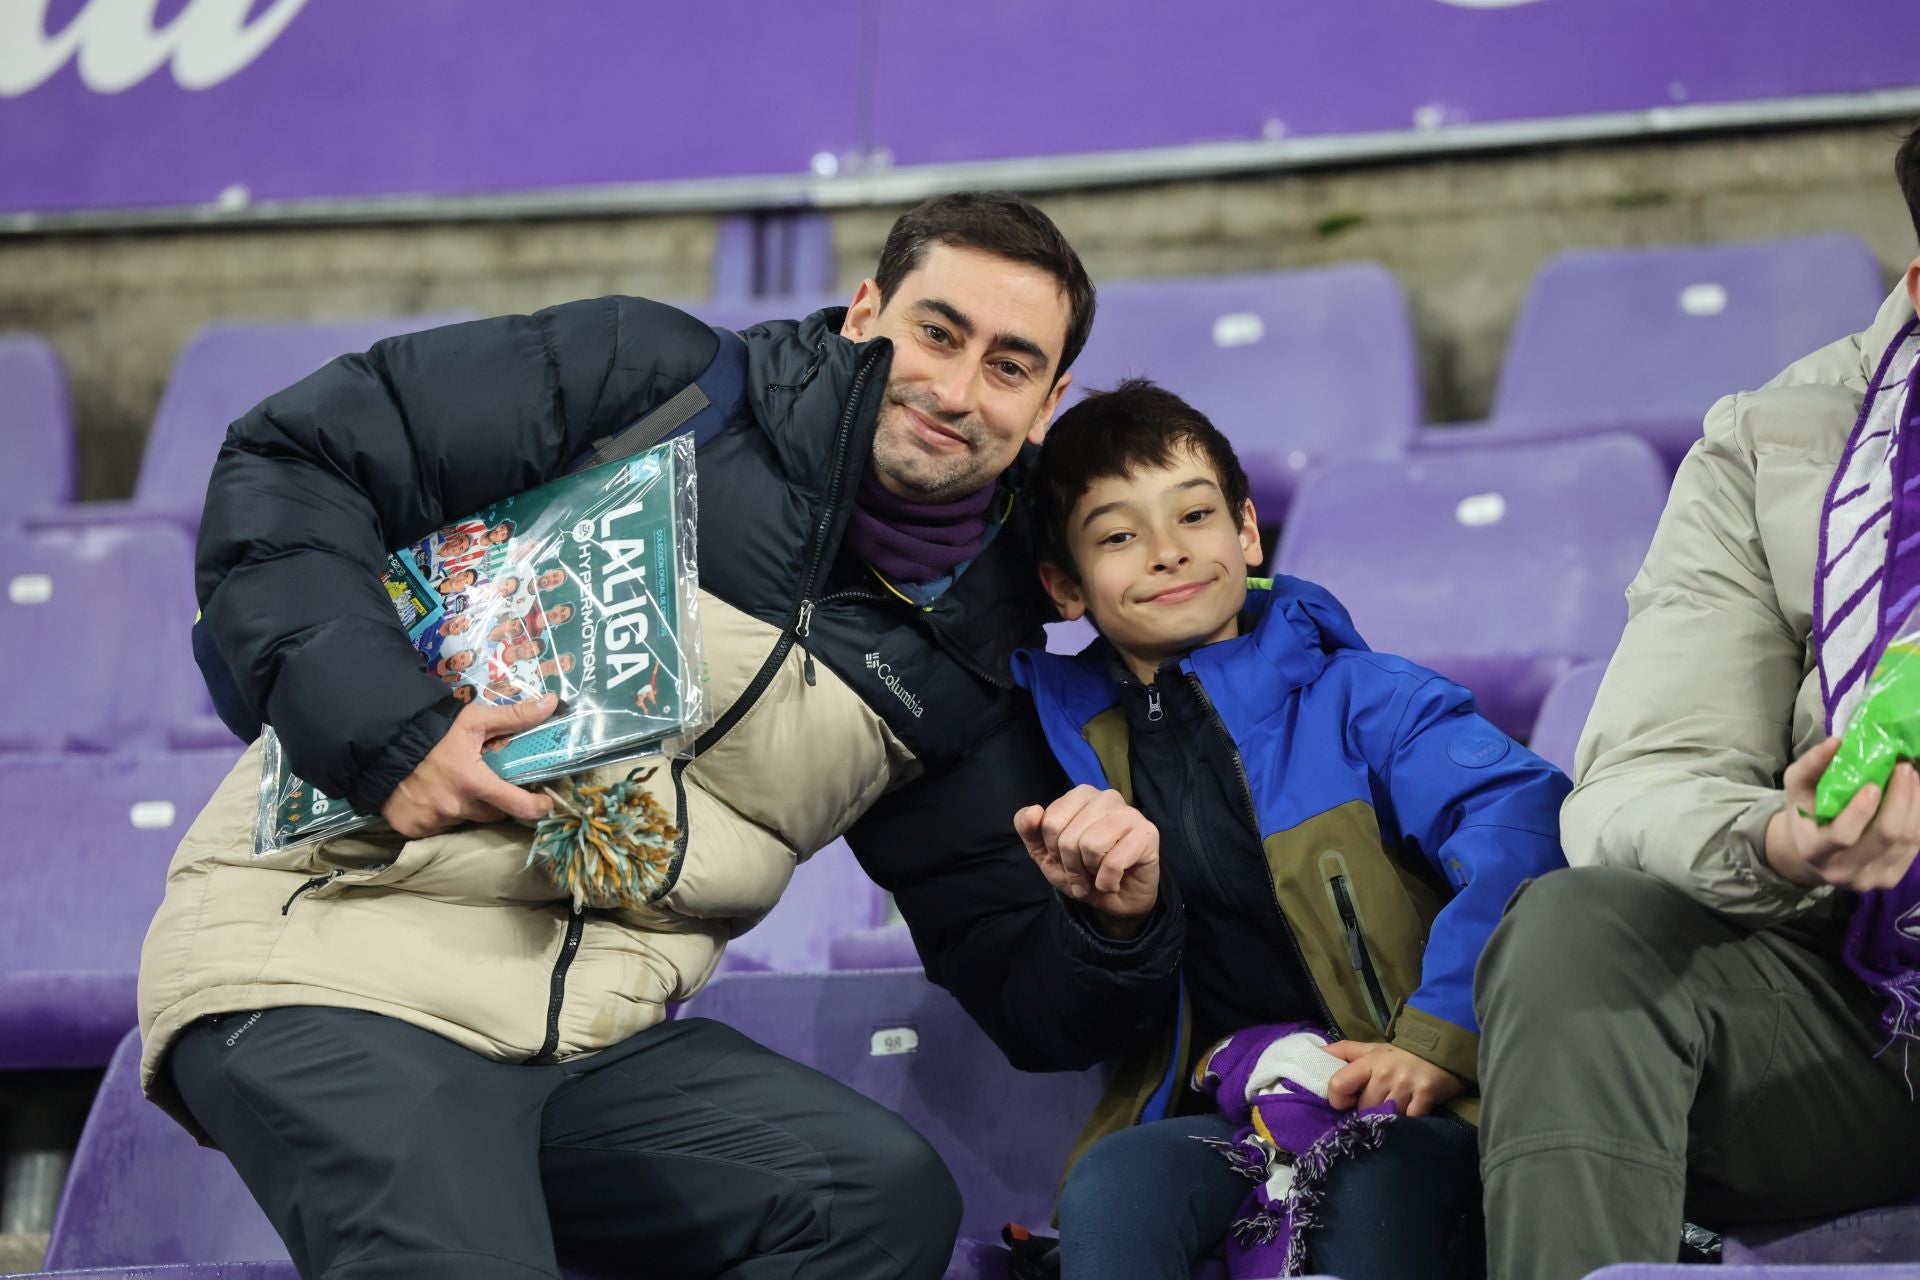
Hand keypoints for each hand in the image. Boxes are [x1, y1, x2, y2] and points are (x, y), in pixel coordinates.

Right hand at [381, 694, 560, 837]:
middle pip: (492, 814)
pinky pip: (438, 828)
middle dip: (497, 802)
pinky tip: (434, 796)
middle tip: (493, 785)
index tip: (544, 803)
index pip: (517, 805)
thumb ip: (514, 716)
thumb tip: (553, 703)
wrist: (379, 743)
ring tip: (457, 786)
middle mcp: (455, 806)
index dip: (537, 807)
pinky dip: (441, 816)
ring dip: (468, 808)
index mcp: (473, 781)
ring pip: (465, 821)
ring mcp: (432, 821)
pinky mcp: (413, 828)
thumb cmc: (432, 731)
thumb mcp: (473, 720)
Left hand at [1014, 785, 1159, 939]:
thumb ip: (1029, 829)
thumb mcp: (1046, 853)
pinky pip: (1113, 862)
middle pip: (1068, 836)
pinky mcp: (1148, 834)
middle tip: (1084, 873)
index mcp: (1081, 795)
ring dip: (1090, 873)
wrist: (1115, 901)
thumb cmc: (1083, 871)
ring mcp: (1130, 813)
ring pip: (1091, 846)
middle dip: (1071, 866)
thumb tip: (1034, 811)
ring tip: (1098, 875)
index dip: (1053, 850)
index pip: (1050, 821)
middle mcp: (1106, 797)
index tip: (1065, 860)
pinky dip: (1107, 882)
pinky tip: (1114, 882)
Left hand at [1324, 1041, 1462, 1116]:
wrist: (1441, 1054)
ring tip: (1393, 1111)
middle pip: (1364, 1108)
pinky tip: (1409, 1116)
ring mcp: (1406, 1086)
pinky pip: (1409, 1121)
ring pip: (1385, 1117)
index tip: (1348, 1102)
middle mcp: (1385, 1074)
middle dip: (1367, 1112)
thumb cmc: (1400, 1056)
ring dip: (1388, 1119)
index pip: (1339, 1084)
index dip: (1338, 1099)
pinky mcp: (1426, 1097)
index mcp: (1369, 1062)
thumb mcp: (1371, 1049)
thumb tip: (1317, 1051)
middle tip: (1376, 1107)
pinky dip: (1407, 1123)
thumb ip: (1344, 1051)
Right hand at [1764, 736, 1919, 891]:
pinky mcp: (1891, 879)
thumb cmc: (1805, 814)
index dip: (1860, 811)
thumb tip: (1836, 743)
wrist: (1812, 854)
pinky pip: (1915, 846)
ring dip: (1916, 804)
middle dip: (1902, 799)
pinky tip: (1915, 797)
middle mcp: (1843, 872)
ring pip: (1908, 840)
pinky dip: (1919, 817)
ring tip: (1913, 777)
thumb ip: (1811, 765)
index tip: (1873, 784)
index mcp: (1814, 850)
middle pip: (1886, 836)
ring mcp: (1871, 879)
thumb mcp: (1797, 788)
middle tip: (1905, 768)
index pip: (1842, 835)